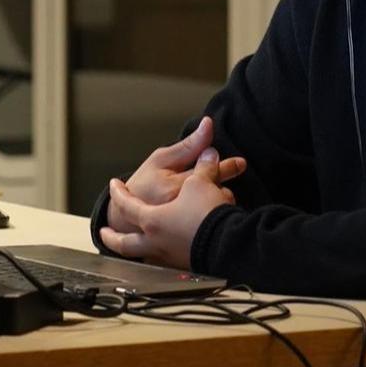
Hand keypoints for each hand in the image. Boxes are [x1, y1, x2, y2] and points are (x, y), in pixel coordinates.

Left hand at [98, 150, 235, 269]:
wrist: (227, 248)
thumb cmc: (205, 217)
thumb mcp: (199, 183)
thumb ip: (201, 166)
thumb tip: (208, 152)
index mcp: (153, 221)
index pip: (127, 205)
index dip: (119, 194)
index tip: (114, 186)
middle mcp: (156, 242)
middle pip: (125, 243)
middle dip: (113, 238)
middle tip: (104, 233)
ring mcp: (171, 258)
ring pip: (145, 256)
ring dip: (136, 251)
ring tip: (135, 248)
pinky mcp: (187, 265)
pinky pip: (168, 263)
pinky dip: (163, 259)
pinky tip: (168, 256)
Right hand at [104, 117, 246, 236]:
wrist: (125, 220)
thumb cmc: (143, 186)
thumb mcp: (160, 160)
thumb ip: (188, 146)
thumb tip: (208, 124)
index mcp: (174, 188)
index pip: (210, 172)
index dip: (228, 166)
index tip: (240, 163)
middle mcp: (181, 211)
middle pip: (219, 195)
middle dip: (225, 186)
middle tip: (235, 175)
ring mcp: (185, 229)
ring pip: (218, 213)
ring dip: (220, 203)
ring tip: (215, 198)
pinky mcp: (188, 242)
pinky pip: (213, 229)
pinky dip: (214, 220)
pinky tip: (209, 214)